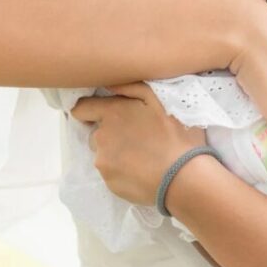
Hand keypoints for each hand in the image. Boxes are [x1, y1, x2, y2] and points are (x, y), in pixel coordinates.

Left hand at [68, 82, 205, 203]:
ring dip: (116, 153)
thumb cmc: (176, 135)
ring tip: (142, 158)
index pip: (81, 109)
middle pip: (96, 133)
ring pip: (104, 154)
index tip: (100, 116)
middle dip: (111, 134)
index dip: (88, 111)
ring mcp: (103, 161)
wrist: (185, 178)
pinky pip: (111, 173)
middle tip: (137, 140)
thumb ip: (130, 88)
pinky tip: (142, 172)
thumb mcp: (159, 100)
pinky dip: (122, 172)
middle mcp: (101, 136)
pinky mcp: (108, 182)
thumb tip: (108, 84)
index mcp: (112, 113)